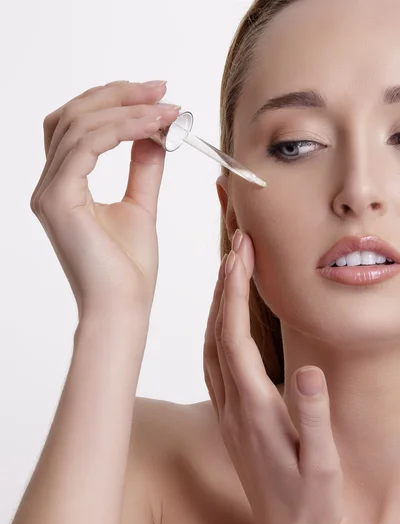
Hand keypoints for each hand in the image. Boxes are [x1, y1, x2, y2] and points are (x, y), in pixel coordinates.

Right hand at [30, 80, 180, 318]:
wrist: (124, 308)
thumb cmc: (129, 269)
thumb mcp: (141, 206)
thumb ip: (143, 168)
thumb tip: (154, 134)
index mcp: (65, 186)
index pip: (78, 127)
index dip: (114, 102)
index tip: (158, 96)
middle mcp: (49, 185)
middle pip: (73, 116)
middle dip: (119, 95)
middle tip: (162, 90)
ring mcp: (49, 192)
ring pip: (79, 125)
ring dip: (127, 110)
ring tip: (167, 109)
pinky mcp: (57, 200)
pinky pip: (85, 146)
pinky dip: (121, 129)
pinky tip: (153, 127)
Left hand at [203, 230, 342, 523]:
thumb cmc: (309, 504)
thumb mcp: (322, 466)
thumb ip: (315, 418)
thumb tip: (308, 372)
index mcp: (254, 410)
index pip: (234, 338)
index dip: (234, 293)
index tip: (240, 254)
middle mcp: (231, 406)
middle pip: (217, 334)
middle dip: (224, 285)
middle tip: (237, 244)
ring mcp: (226, 412)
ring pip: (210, 346)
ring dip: (217, 305)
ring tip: (231, 269)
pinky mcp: (228, 418)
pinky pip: (213, 363)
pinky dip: (217, 331)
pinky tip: (225, 320)